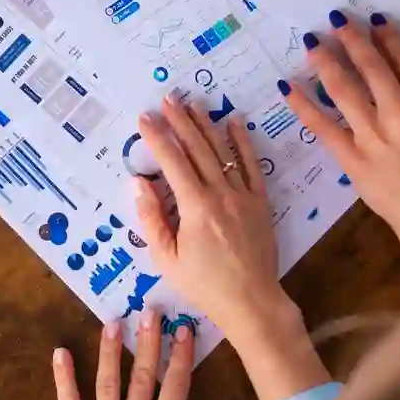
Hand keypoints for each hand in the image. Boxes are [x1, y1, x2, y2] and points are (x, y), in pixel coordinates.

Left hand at [52, 317, 233, 399]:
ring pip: (107, 382)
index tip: (184, 329)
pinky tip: (61, 353)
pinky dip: (64, 378)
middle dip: (148, 341)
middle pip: (143, 376)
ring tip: (113, 322)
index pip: (176, 386)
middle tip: (150, 310)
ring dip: (111, 349)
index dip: (181, 355)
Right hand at [132, 97, 329, 399]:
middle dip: (181, 121)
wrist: (251, 301)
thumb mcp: (167, 259)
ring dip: (207, 125)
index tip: (144, 118)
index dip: (157, 136)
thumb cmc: (204, 285)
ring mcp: (244, 196)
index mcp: (195, 207)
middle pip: (198, 148)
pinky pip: (252, 165)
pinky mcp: (261, 202)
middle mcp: (221, 194)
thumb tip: (139, 183)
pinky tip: (235, 122)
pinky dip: (243, 142)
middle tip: (168, 99)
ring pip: (223, 151)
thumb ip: (152, 218)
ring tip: (194, 104)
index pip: (172, 161)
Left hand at [282, 15, 399, 303]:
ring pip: (342, 88)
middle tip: (334, 18)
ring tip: (310, 41)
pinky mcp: (351, 157)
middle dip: (349, 37)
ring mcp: (371, 133)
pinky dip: (302, 105)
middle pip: (368, 65)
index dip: (385, 34)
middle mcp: (398, 109)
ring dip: (324, 61)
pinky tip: (286, 86)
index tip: (371, 18)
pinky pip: (322, 126)